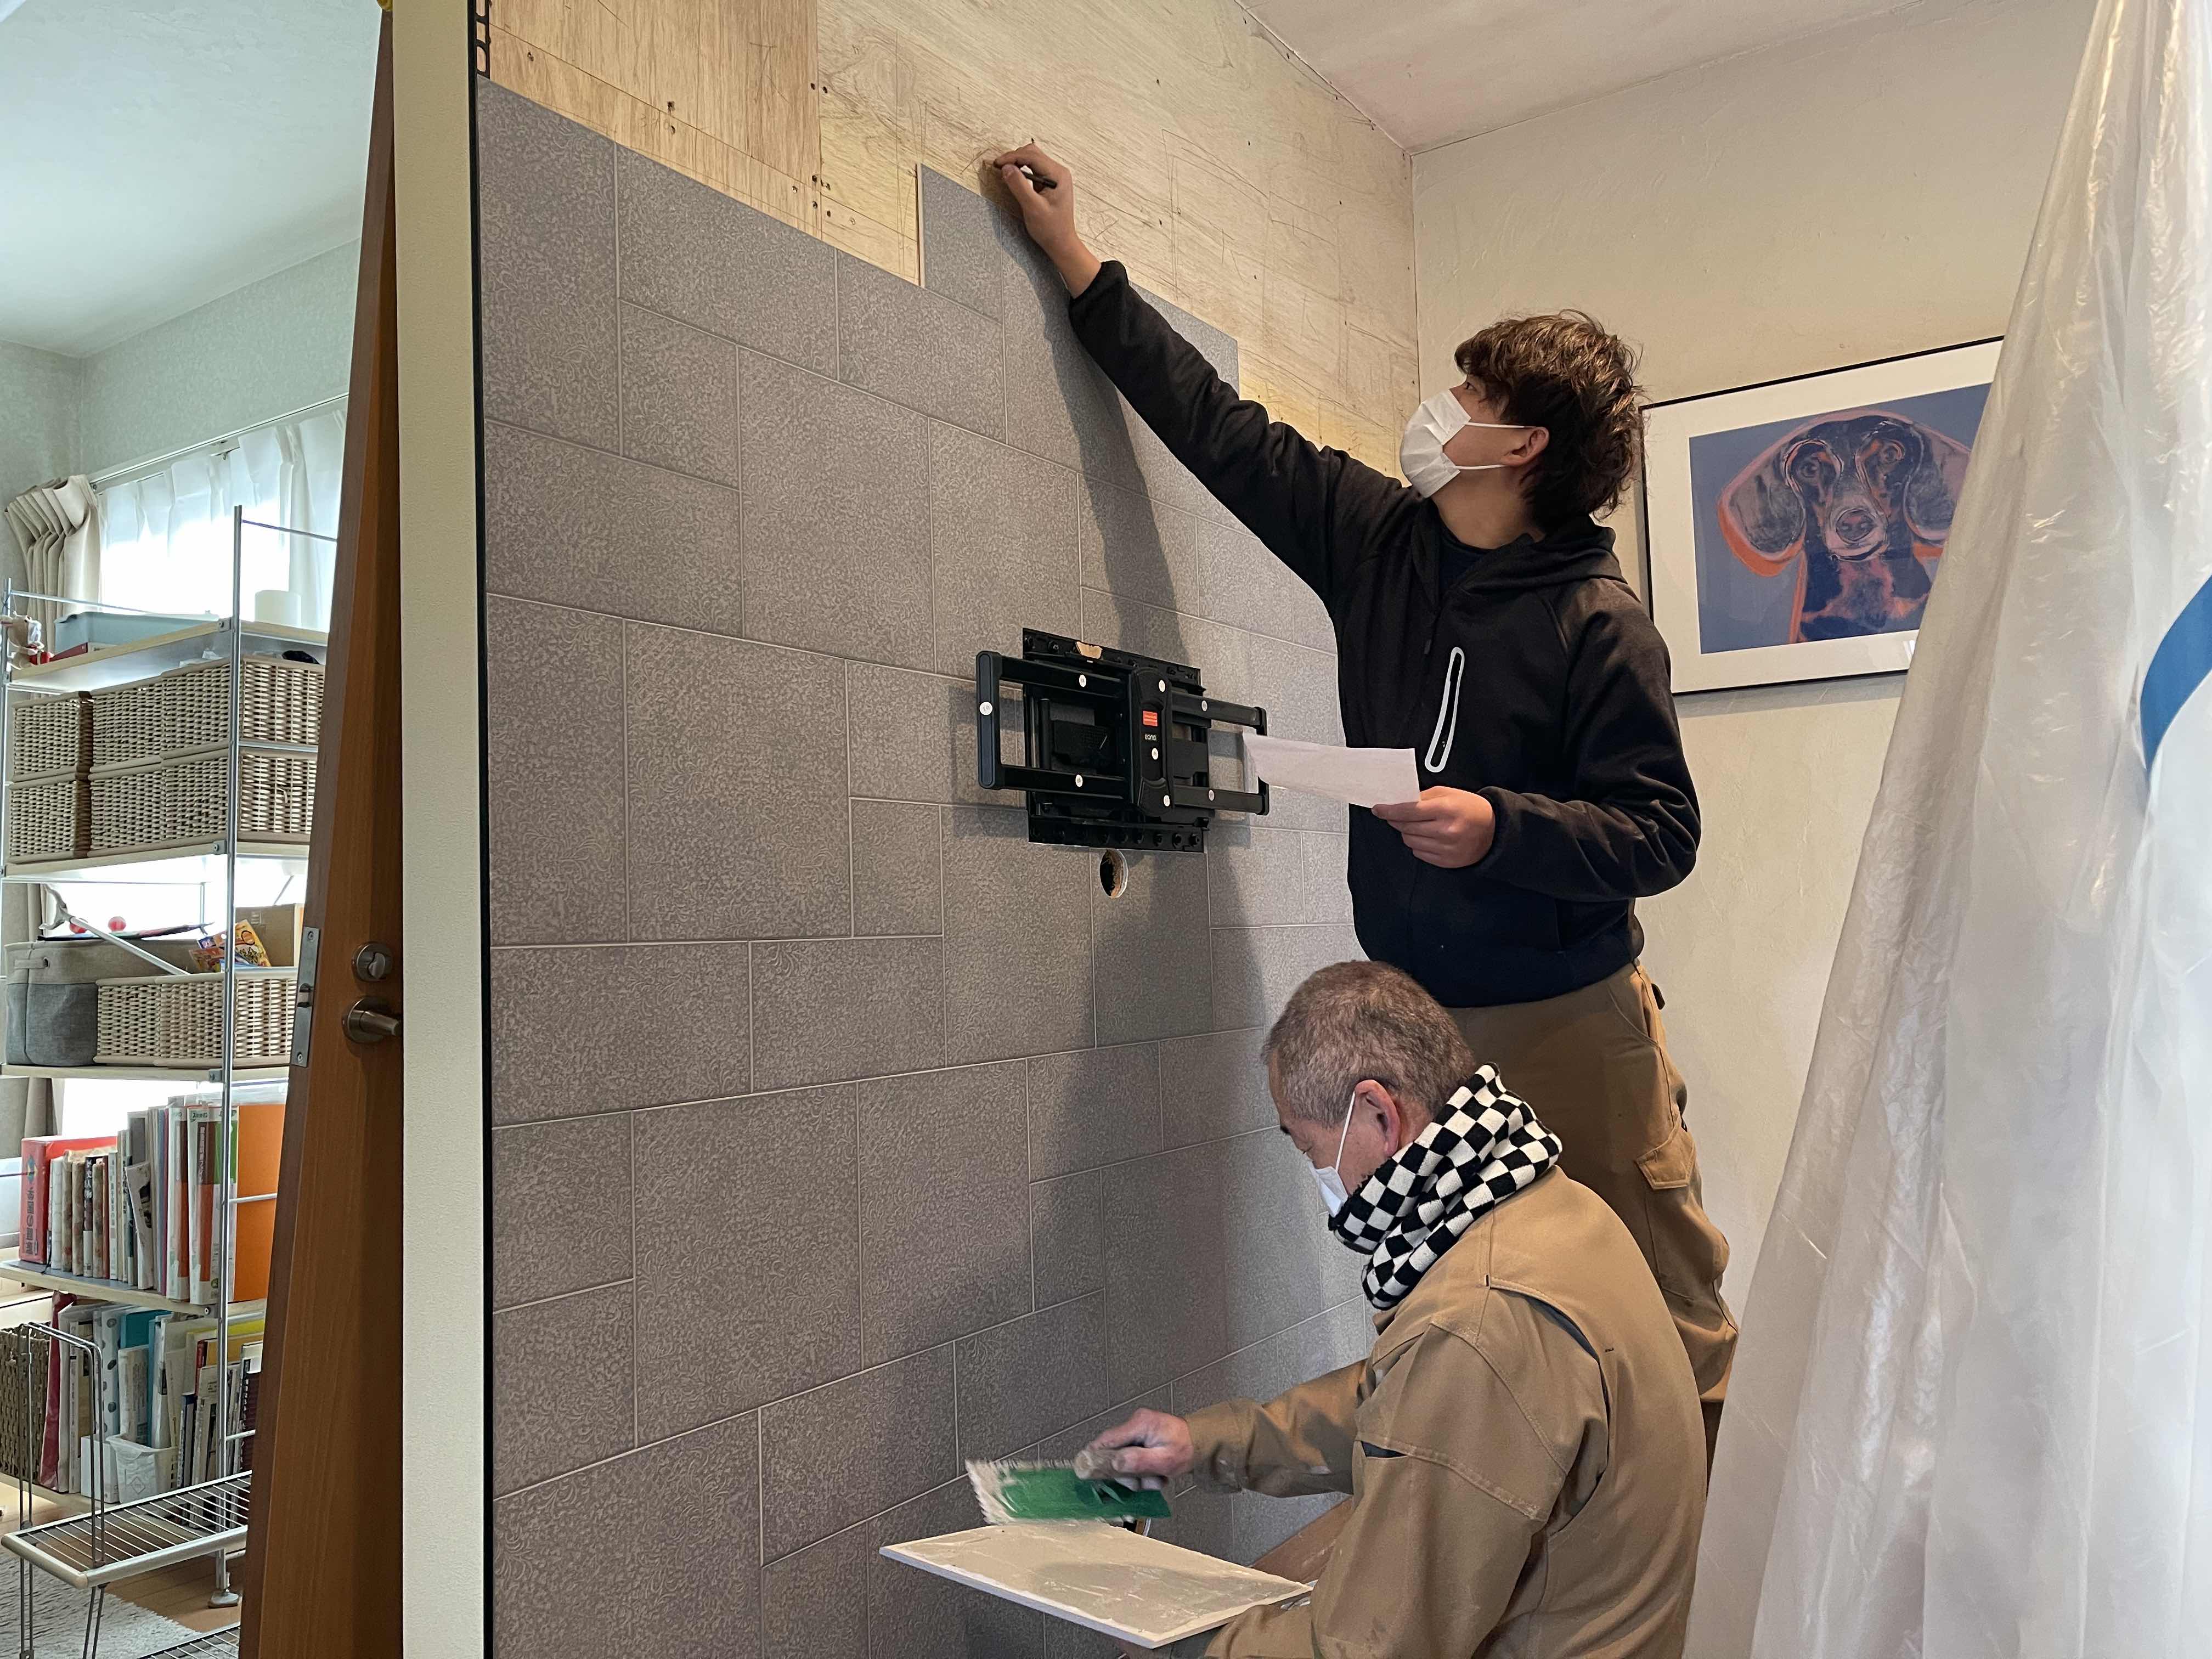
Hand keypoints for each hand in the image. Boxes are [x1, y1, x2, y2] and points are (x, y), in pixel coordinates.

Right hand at [990, 143, 1101, 295]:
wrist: (1061, 243)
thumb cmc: (1051, 229)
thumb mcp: (1032, 208)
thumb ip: (1019, 186)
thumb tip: (1006, 168)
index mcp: (1058, 175)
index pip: (1032, 156)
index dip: (1012, 157)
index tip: (997, 164)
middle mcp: (1058, 172)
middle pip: (1032, 154)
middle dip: (1014, 157)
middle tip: (999, 167)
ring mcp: (1055, 176)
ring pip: (1032, 159)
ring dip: (1017, 162)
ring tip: (1004, 172)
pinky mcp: (1050, 182)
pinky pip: (1034, 169)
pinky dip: (1022, 170)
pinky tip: (1014, 177)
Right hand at [1085, 1407, 1194, 1488]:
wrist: (1201, 1443)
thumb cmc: (1186, 1450)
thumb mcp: (1164, 1460)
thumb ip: (1139, 1461)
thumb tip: (1115, 1462)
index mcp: (1140, 1424)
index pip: (1107, 1439)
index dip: (1095, 1456)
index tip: (1088, 1472)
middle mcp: (1135, 1424)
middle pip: (1114, 1451)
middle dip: (1125, 1473)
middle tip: (1140, 1484)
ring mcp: (1138, 1430)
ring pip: (1123, 1458)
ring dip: (1136, 1475)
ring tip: (1155, 1480)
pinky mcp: (1141, 1438)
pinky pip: (1132, 1457)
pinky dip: (1141, 1470)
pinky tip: (1155, 1475)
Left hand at [1372, 786, 1495, 867]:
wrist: (1494, 831)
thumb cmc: (1472, 810)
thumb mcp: (1449, 793)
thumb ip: (1422, 796)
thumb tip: (1399, 801)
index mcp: (1447, 809)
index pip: (1408, 811)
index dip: (1389, 810)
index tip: (1378, 809)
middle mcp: (1446, 830)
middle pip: (1406, 827)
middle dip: (1396, 820)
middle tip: (1397, 814)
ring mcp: (1446, 848)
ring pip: (1410, 841)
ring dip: (1408, 832)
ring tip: (1420, 825)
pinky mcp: (1446, 861)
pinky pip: (1419, 853)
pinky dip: (1418, 844)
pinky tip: (1428, 836)